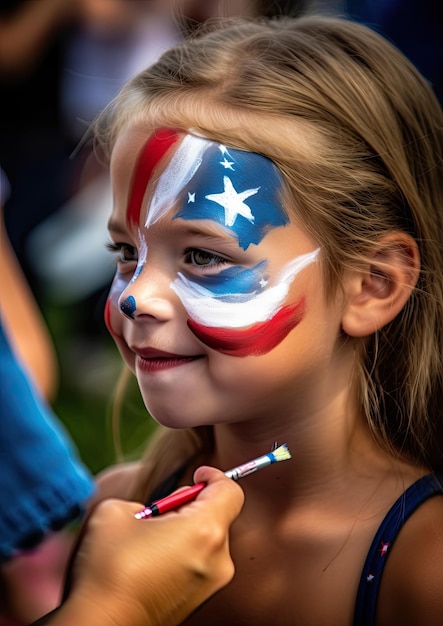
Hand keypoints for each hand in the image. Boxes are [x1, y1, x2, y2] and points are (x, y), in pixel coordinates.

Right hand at [49, 467, 243, 625]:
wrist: (100, 624)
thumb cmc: (108, 568)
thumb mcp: (118, 510)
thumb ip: (148, 501)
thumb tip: (156, 511)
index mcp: (205, 531)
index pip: (230, 491)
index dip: (214, 476)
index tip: (197, 475)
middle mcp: (218, 559)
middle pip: (218, 515)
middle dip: (192, 505)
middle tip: (160, 510)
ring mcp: (210, 584)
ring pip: (207, 540)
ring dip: (185, 530)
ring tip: (149, 540)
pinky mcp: (198, 600)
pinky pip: (200, 562)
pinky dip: (183, 553)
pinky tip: (152, 561)